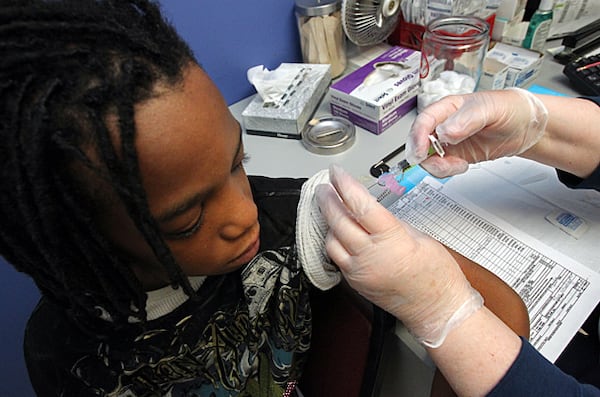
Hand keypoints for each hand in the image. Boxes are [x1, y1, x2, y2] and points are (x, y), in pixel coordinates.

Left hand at [316, 165, 482, 346]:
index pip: (360, 205)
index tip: (336, 173)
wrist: (437, 310)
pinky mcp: (355, 283)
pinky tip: (339, 233)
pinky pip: (337, 258)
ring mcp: (359, 272)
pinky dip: (335, 242)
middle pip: (338, 221)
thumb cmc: (437, 275)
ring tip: (331, 207)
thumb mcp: (419, 237)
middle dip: (328, 200)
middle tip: (324, 186)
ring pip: (331, 241)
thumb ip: (391, 223)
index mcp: (391, 240)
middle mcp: (370, 257)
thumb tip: (370, 210)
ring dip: (329, 222)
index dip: (345, 185)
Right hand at [406, 88, 547, 177]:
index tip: (421, 151)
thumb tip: (445, 131)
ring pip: (428, 157)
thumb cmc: (511, 109)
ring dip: (438, 166)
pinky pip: (441, 166)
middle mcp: (444, 124)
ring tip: (457, 165)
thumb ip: (467, 119)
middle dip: (425, 155)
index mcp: (449, 107)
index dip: (418, 136)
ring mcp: (449, 142)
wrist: (527, 127)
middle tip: (440, 163)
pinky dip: (447, 171)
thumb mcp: (491, 109)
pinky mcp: (456, 156)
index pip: (424, 120)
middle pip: (420, 141)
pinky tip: (462, 165)